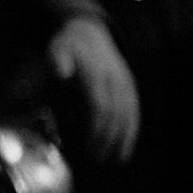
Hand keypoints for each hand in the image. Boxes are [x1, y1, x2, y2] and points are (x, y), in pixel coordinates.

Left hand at [46, 18, 139, 162]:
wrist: (91, 33)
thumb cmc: (69, 46)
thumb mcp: (58, 48)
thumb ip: (57, 60)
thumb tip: (60, 72)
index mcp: (97, 73)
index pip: (101, 106)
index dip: (97, 128)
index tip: (90, 146)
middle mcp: (116, 80)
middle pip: (116, 115)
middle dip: (109, 139)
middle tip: (98, 158)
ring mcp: (127, 85)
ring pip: (129, 117)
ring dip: (123, 140)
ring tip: (116, 160)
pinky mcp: (132, 90)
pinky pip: (135, 114)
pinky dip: (132, 134)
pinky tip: (126, 150)